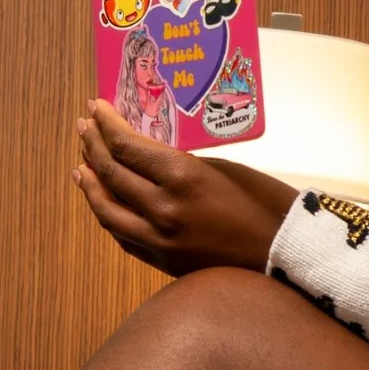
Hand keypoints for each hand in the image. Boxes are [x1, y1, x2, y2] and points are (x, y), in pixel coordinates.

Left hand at [75, 100, 298, 275]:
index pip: (127, 146)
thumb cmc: (267, 204)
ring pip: (106, 209)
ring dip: (90, 184)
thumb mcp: (225, 168)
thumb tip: (149, 156)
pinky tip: (103, 202)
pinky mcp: (164, 261)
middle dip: (92, 146)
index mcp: (182, 177)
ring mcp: (160, 239)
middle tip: (84, 127)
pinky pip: (122, 235)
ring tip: (81, 165)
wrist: (287, 255)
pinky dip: (108, 215)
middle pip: (111, 173)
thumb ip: (182, 163)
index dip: (107, 125)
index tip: (97, 108)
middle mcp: (163, 208)